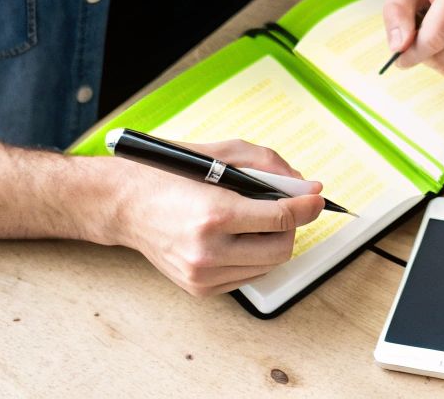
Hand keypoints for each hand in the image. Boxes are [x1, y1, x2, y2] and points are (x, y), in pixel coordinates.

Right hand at [105, 138, 327, 297]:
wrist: (126, 205)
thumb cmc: (171, 174)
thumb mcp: (221, 154)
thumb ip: (269, 166)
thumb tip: (307, 188)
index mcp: (214, 215)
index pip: (281, 218)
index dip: (306, 208)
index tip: (318, 199)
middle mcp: (208, 251)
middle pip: (281, 248)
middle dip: (291, 227)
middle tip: (284, 209)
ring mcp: (202, 275)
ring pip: (267, 266)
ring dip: (273, 242)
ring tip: (257, 221)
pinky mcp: (199, 288)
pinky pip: (247, 276)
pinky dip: (253, 257)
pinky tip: (238, 238)